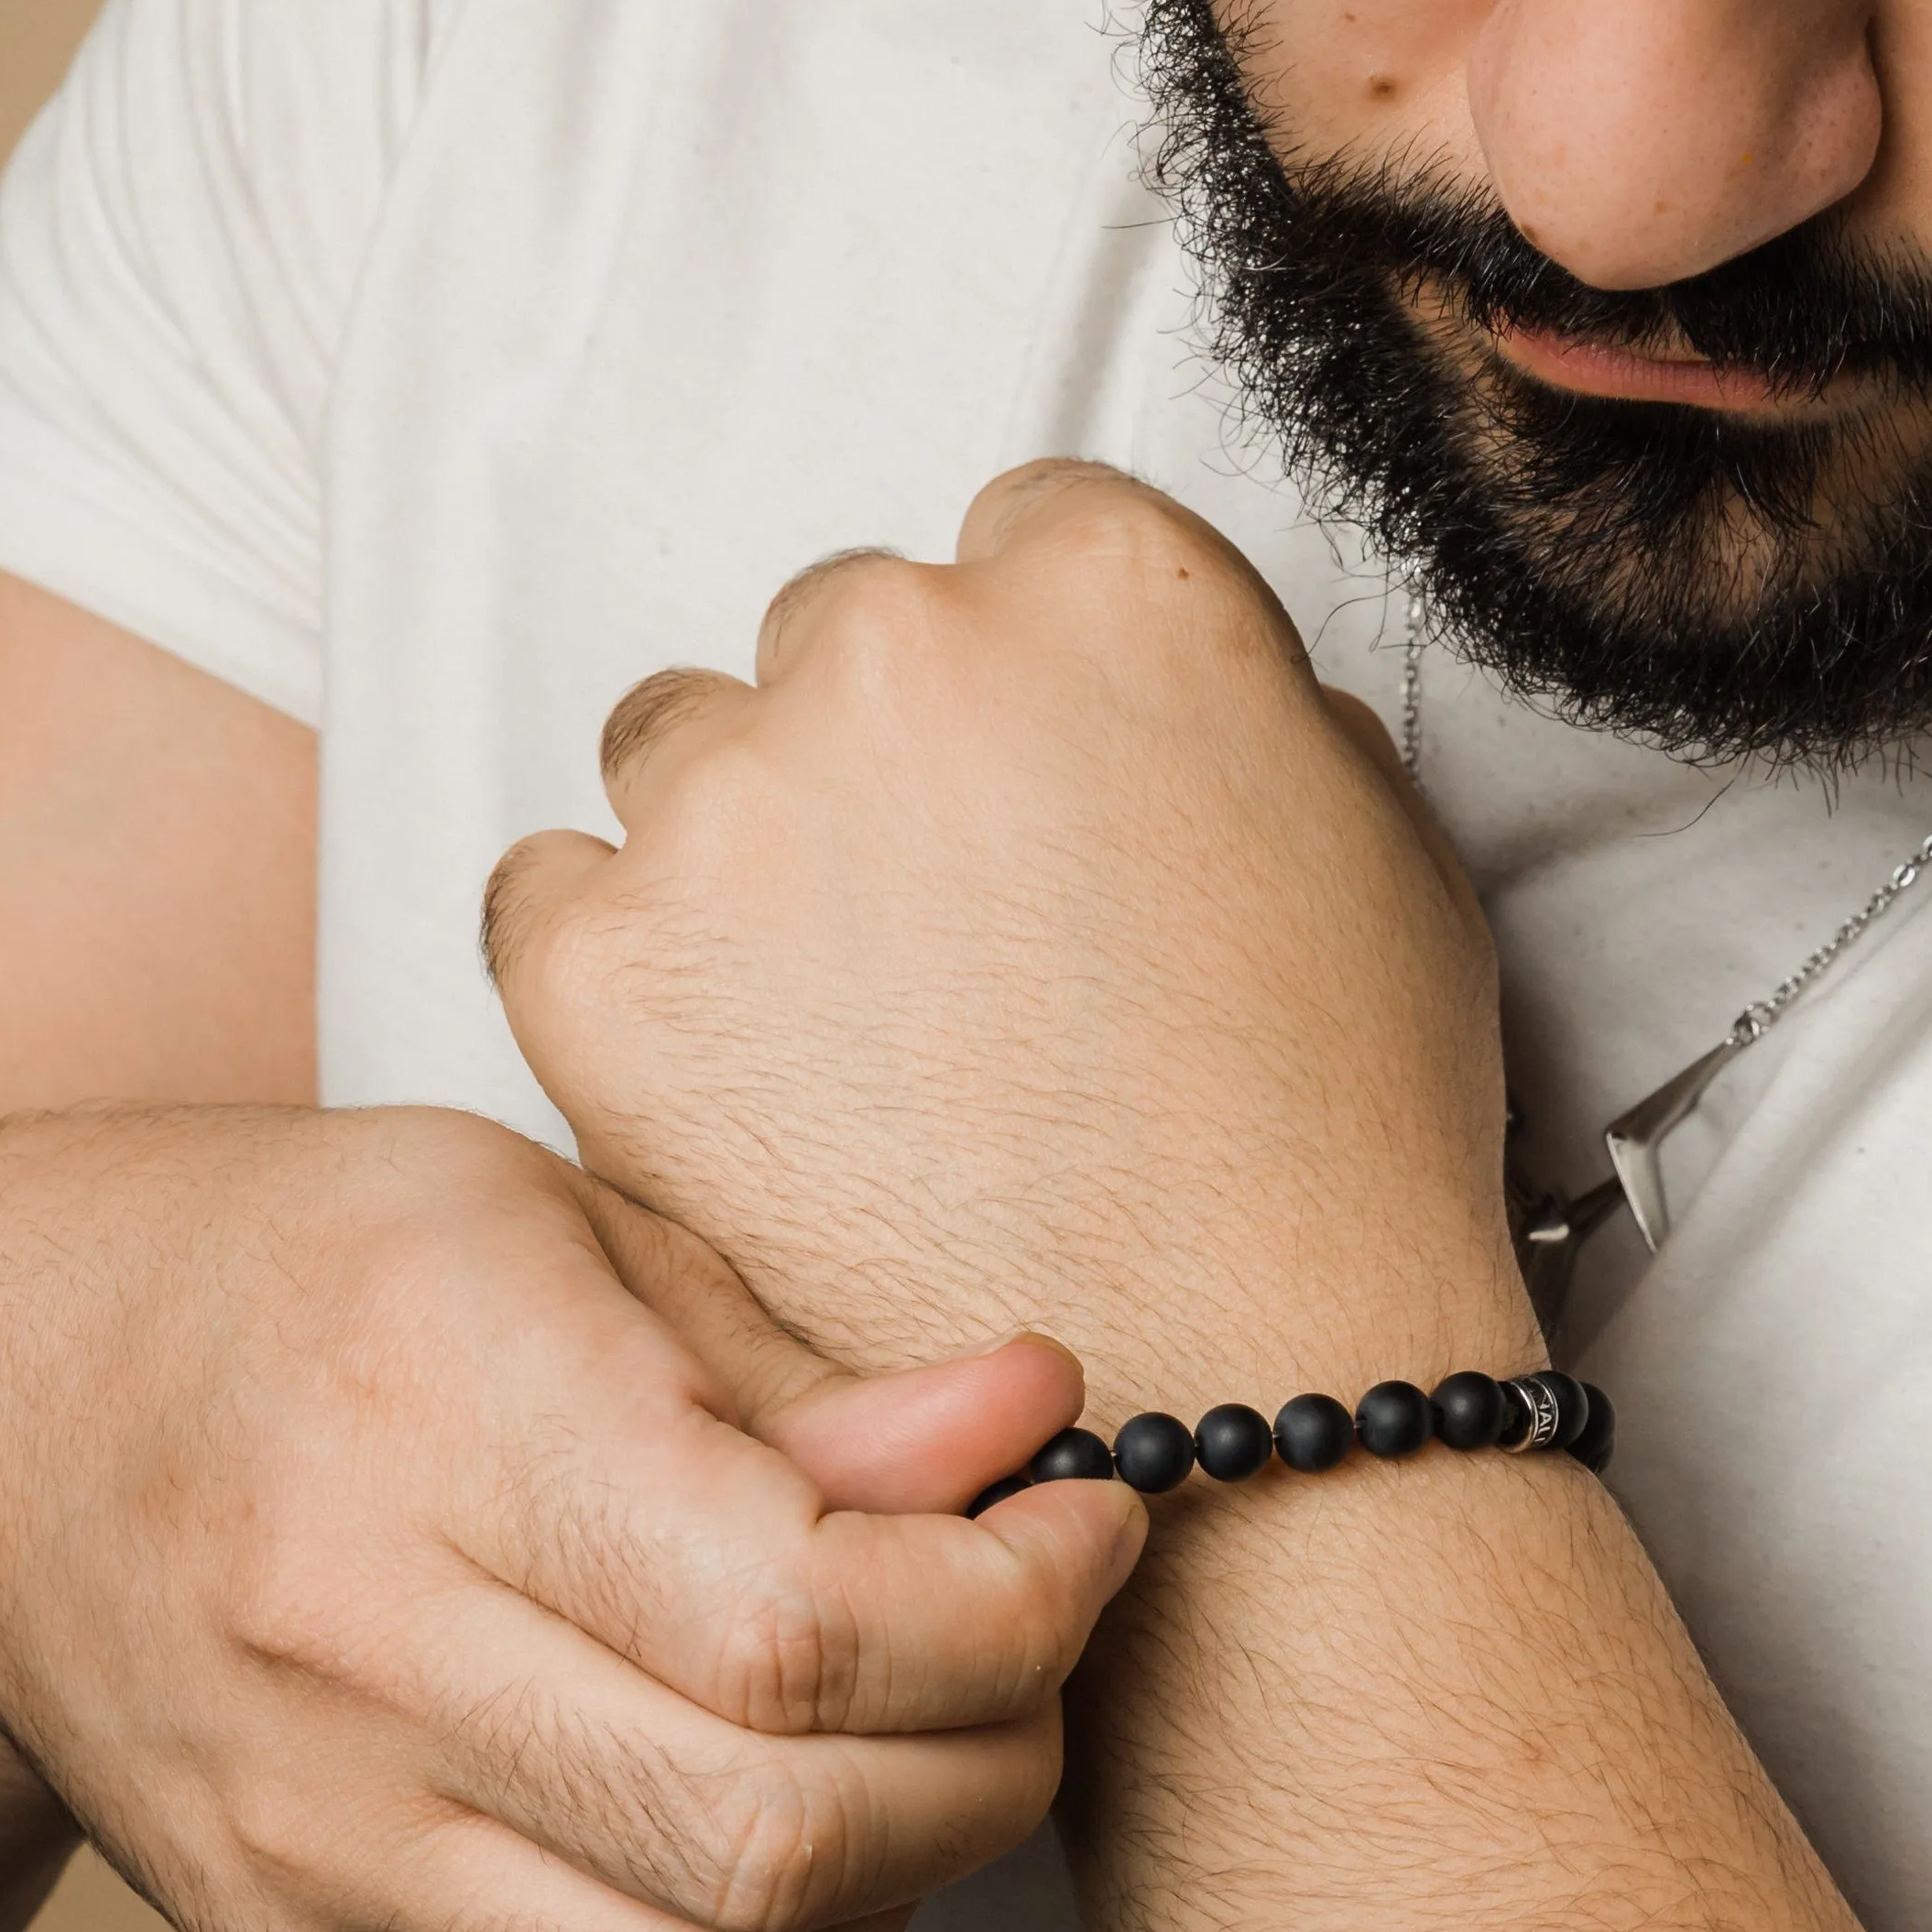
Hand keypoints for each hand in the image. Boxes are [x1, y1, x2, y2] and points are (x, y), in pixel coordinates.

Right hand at [0, 1105, 1136, 1931]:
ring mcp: (312, 1848)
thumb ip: (807, 1367)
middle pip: (788, 1839)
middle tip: (1032, 1647)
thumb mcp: (560, 1227)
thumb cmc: (304, 1292)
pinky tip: (775, 1807)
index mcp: (431, 1408)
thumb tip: (1036, 1428)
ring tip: (925, 1738)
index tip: (1086, 1521)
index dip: (1021, 1604)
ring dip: (909, 1882)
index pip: (806, 1624)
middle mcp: (347, 1649)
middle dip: (1001, 1756)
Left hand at [482, 466, 1540, 1429]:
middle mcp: (905, 654)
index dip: (1030, 689)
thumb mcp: (1379, 858)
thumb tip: (1149, 715)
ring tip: (847, 1028)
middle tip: (949, 937)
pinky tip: (739, 1074)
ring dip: (741, 853)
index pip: (1013, 543)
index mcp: (1107, 590)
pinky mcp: (606, 964)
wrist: (1238, 1388)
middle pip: (837, 639)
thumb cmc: (1327, 1150)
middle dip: (879, 764)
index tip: (1030, 789)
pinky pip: (552, 896)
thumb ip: (1239, 719)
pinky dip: (624, 971)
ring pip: (678, 750)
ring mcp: (737, 806)